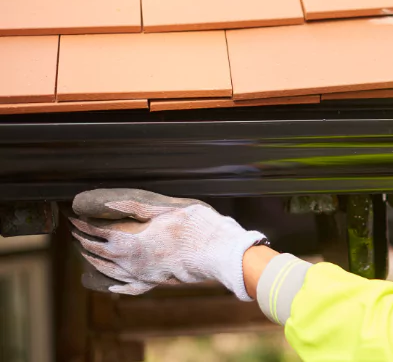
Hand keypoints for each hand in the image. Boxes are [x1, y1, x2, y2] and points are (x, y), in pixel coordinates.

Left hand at [69, 189, 266, 300]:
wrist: (218, 252)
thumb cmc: (196, 227)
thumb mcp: (164, 209)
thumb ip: (134, 207)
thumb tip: (107, 203)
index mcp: (130, 242)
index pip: (97, 232)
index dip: (83, 224)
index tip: (75, 216)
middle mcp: (131, 263)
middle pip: (98, 252)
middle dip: (84, 240)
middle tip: (76, 230)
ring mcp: (142, 275)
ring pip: (108, 271)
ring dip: (94, 260)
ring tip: (86, 251)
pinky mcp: (154, 282)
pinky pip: (128, 287)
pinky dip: (115, 285)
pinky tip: (110, 285)